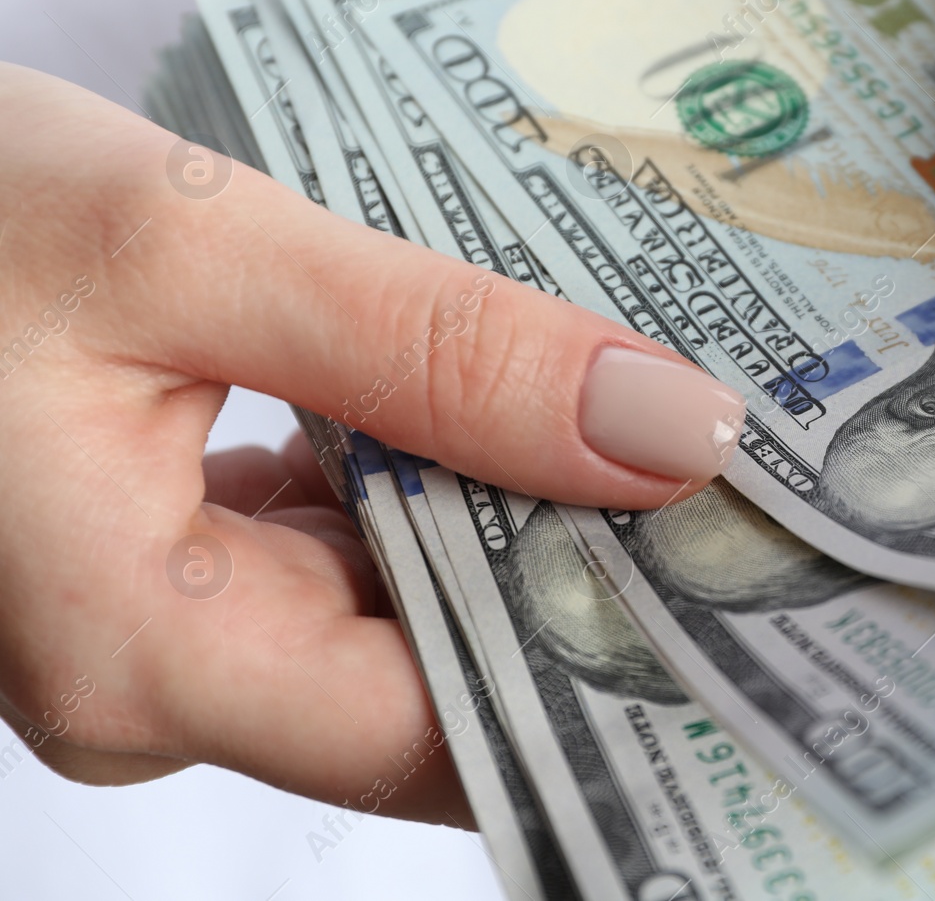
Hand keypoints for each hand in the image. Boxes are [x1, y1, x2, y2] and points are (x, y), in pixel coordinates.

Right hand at [0, 65, 742, 822]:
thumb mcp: (191, 251)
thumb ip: (437, 347)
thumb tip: (665, 428)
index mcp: (141, 653)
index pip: (436, 734)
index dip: (601, 678)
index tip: (743, 608)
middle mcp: (153, 678)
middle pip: (432, 674)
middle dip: (577, 578)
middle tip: (726, 483)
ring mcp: (162, 627)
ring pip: (397, 607)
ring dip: (509, 517)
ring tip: (634, 427)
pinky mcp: (173, 565)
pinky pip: (345, 552)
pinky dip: (428, 482)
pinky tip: (496, 409)